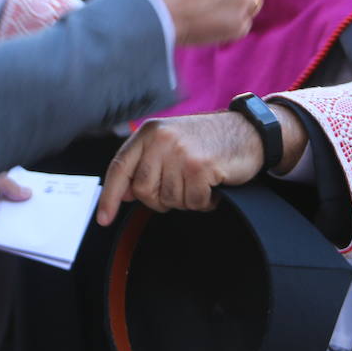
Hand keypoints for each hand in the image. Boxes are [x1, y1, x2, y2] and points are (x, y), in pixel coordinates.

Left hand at [97, 112, 275, 225]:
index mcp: (149, 132)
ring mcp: (181, 152)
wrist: (248, 131)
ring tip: (200, 180)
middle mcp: (161, 140)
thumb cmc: (208, 140)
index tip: (103, 219)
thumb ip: (145, 164)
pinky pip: (194, 203)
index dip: (109, 196)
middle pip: (144, 191)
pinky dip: (205, 201)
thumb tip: (125, 193)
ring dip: (187, 199)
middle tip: (181, 185)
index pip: (120, 168)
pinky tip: (213, 184)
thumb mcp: (170, 144)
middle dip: (161, 198)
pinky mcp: (201, 167)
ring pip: (170, 200)